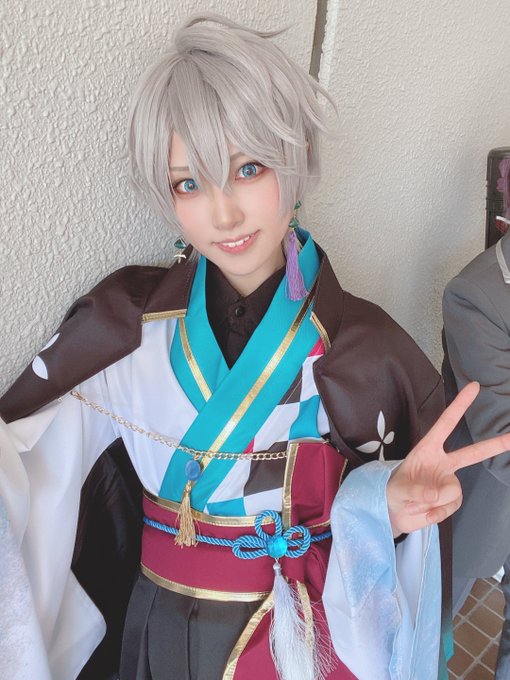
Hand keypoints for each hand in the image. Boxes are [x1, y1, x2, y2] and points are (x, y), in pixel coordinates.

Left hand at [386, 382, 509, 536]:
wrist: (393, 512)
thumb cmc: (393, 490)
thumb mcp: (397, 488)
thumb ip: (415, 491)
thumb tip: (435, 496)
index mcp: (428, 449)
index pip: (445, 424)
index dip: (459, 405)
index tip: (474, 386)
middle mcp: (442, 464)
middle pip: (473, 453)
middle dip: (495, 445)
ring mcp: (449, 482)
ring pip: (452, 492)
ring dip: (433, 501)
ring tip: (415, 502)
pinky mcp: (451, 500)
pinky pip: (450, 507)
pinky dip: (436, 513)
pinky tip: (425, 512)